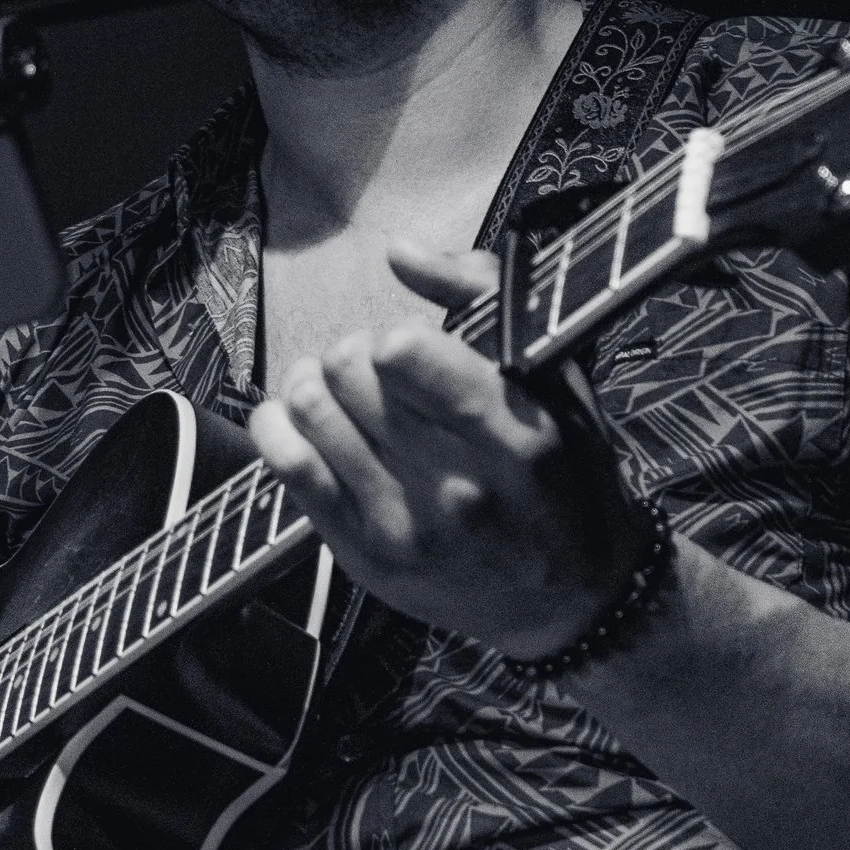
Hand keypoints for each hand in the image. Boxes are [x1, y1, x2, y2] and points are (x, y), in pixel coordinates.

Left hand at [248, 241, 648, 660]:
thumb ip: (485, 299)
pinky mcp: (365, 555)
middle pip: (349, 373)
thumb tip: (399, 252)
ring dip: (315, 382)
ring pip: (311, 410)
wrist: (571, 596)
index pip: (406, 356)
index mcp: (517, 436)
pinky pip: (288, 466)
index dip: (397, 337)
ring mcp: (407, 528)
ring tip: (338, 388)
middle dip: (356, 353)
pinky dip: (279, 424)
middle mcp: (459, 489)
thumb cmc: (566, 471)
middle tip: (377, 371)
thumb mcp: (557, 380)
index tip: (412, 350)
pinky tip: (296, 416)